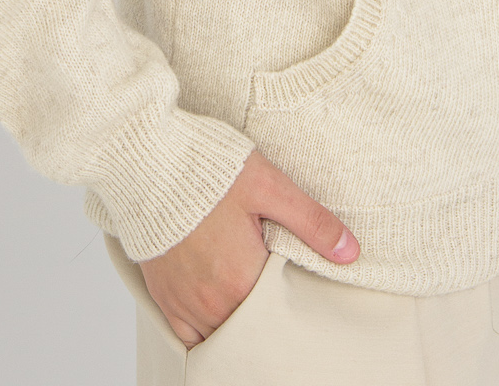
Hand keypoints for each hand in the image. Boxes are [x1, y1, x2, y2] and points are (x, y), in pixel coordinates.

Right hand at [138, 150, 358, 346]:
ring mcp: (185, 304)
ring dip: (240, 320)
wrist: (148, 161)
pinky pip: (190, 337)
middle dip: (269, 310)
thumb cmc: (208, 169)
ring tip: (251, 291)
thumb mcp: (269, 185)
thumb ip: (311, 222)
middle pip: (253, 326)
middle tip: (274, 279)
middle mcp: (212, 302)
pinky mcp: (164, 297)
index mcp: (242, 279)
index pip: (282, 308)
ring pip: (223, 334)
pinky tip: (220, 310)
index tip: (296, 274)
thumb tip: (350, 251)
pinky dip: (207, 331)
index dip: (294, 293)